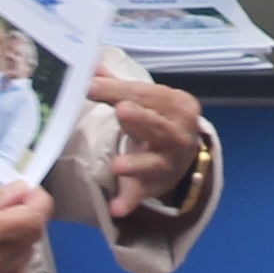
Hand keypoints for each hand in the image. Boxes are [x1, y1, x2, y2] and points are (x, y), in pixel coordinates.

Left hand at [89, 73, 208, 220]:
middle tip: (121, 111)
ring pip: (153, 163)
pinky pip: (141, 195)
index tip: (92, 85)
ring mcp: (169, 164)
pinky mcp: (154, 187)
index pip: (148, 95)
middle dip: (141, 120)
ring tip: (117, 165)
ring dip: (136, 164)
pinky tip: (117, 208)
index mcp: (180, 106)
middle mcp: (181, 136)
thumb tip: (92, 64)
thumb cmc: (159, 120)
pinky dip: (129, 201)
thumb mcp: (148, 99)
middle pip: (159, 127)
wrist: (181, 156)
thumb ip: (120, 85)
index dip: (119, 90)